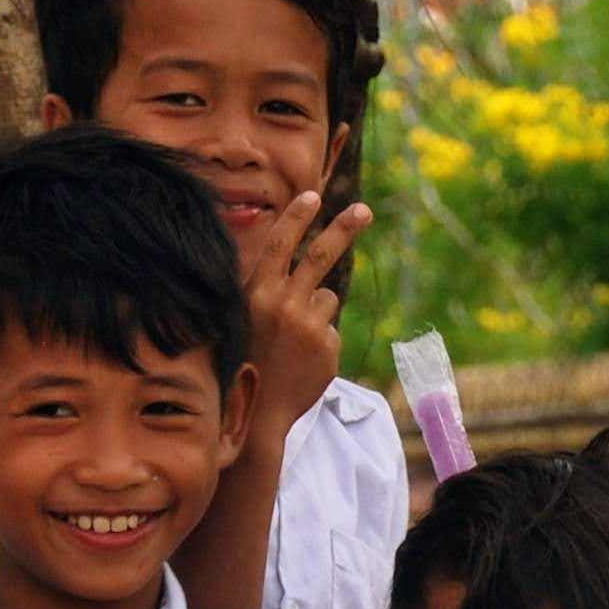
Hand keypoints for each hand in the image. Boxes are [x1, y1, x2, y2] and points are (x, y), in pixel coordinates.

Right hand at [242, 189, 369, 432]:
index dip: (297, 217)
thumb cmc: (246, 360)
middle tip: (364, 210)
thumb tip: (311, 272)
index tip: (312, 194)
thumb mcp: (244, 318)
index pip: (279, 244)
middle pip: (320, 256)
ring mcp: (308, 326)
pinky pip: (330, 329)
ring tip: (292, 341)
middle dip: (343, 228)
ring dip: (316, 312)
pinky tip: (302, 361)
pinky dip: (320, 341)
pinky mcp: (327, 346)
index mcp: (255, 294)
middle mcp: (283, 304)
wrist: (256, 413)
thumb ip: (270, 291)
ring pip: (327, 298)